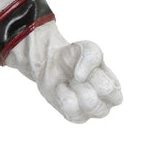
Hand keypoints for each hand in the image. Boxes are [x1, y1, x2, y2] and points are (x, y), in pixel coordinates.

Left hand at [5, 23, 122, 122]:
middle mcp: (106, 104)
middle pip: (93, 103)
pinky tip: (63, 90)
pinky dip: (62, 96)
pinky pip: (70, 111)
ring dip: (73, 91)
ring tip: (70, 83)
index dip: (94, 78)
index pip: (108, 91)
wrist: (51, 63)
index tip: (87, 70)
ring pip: (83, 108)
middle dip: (81, 86)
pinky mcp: (76, 117)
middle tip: (75, 77)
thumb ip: (91, 57)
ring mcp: (91, 113)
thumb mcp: (87, 49)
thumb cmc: (75, 57)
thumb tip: (81, 78)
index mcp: (114, 89)